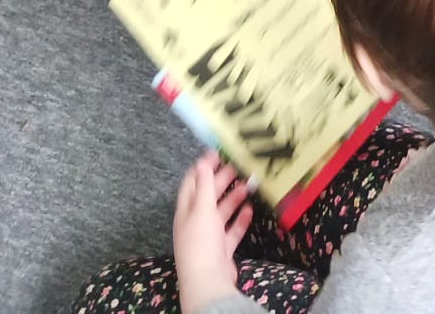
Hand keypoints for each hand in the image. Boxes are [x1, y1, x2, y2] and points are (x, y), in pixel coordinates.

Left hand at [172, 152, 251, 313]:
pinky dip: (239, 219)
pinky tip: (249, 209)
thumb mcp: (202, 209)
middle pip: (208, 196)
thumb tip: (202, 161)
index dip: (203, 167)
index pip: (191, 183)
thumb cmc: (201, 242)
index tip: (218, 152)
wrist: (209, 281)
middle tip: (238, 165)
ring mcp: (208, 237)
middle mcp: (195, 222)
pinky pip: (231, 230)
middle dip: (221, 180)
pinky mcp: (221, 249)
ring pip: (221, 212)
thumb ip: (205, 185)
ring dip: (233, 197)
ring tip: (248, 184)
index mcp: (186, 211)